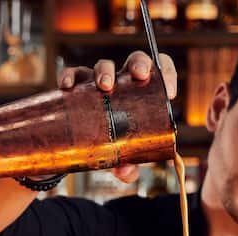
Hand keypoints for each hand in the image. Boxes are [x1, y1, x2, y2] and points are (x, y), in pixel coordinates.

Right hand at [58, 50, 177, 183]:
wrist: (81, 144)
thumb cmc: (112, 145)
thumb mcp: (123, 157)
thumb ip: (128, 167)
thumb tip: (126, 173)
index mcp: (142, 94)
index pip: (159, 71)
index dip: (166, 74)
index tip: (170, 92)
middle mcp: (123, 83)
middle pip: (134, 61)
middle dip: (138, 64)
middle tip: (139, 75)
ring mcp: (98, 82)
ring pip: (104, 65)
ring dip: (105, 71)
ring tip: (104, 86)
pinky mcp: (77, 87)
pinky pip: (73, 75)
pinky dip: (70, 76)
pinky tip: (68, 86)